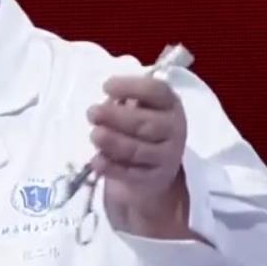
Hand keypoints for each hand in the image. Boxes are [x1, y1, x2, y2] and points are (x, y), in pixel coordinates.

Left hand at [86, 74, 195, 239]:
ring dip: (113, 142)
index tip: (106, 87)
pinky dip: (112, 167)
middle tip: (92, 113)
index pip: (156, 92)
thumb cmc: (142, 128)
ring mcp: (166, 156)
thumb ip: (123, 102)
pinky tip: (96, 160)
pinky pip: (131, 174)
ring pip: (138, 150)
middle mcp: (174, 129)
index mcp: (170, 104)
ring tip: (94, 135)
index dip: (132, 87)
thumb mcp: (140, 109)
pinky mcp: (154, 179)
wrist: (155, 168)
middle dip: (116, 117)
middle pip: (146, 123)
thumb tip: (104, 106)